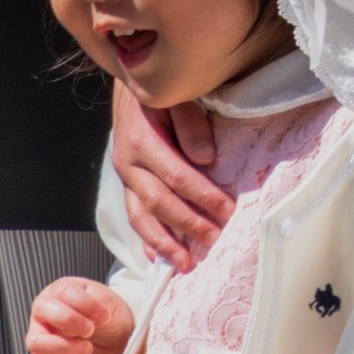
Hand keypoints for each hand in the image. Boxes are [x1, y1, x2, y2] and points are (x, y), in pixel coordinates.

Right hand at [22, 277, 135, 353]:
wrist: (117, 344)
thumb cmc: (107, 318)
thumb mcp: (107, 302)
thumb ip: (92, 303)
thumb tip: (79, 320)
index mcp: (60, 291)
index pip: (64, 292)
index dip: (86, 305)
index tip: (104, 317)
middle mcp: (45, 312)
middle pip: (42, 310)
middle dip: (70, 321)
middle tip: (91, 330)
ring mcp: (41, 337)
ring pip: (35, 342)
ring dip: (63, 347)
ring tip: (87, 349)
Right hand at [111, 80, 232, 272]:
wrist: (131, 89)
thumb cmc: (162, 93)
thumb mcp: (176, 97)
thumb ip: (190, 124)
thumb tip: (206, 159)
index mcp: (142, 140)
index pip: (176, 175)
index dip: (202, 195)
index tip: (227, 209)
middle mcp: (129, 163)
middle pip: (159, 202)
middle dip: (188, 224)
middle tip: (214, 239)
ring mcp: (125, 177)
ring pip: (141, 217)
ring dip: (164, 243)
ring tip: (186, 264)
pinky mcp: (126, 186)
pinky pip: (134, 217)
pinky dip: (146, 240)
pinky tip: (159, 257)